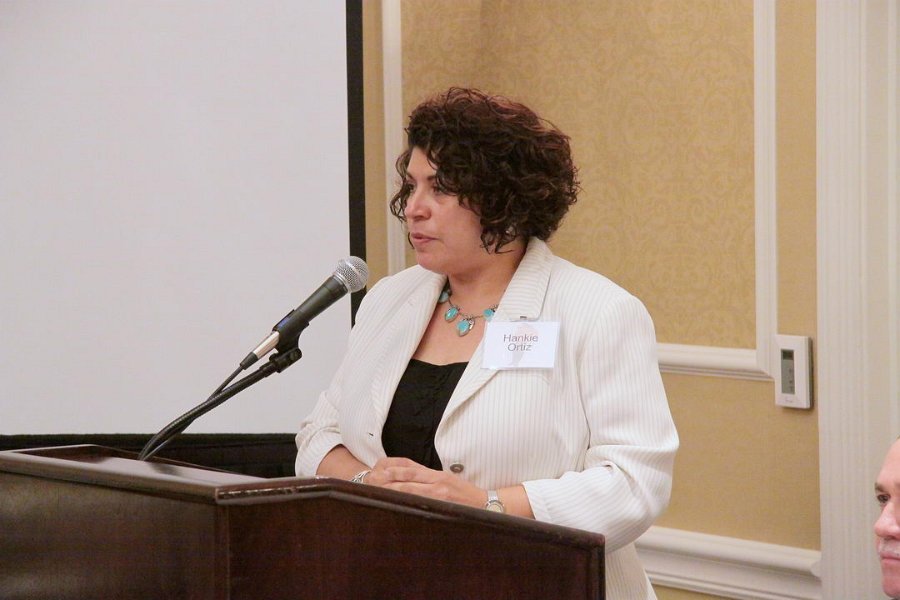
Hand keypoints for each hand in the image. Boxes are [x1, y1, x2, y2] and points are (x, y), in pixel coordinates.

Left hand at [366, 456, 485, 508]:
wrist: (484, 504)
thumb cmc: (465, 495)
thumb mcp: (448, 481)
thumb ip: (429, 479)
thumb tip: (408, 479)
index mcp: (437, 474)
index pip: (411, 467)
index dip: (393, 469)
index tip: (379, 471)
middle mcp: (437, 480)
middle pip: (407, 477)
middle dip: (388, 479)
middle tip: (371, 481)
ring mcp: (439, 492)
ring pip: (410, 489)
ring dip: (392, 490)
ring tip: (377, 491)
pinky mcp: (442, 503)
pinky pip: (420, 502)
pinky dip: (406, 502)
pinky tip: (395, 505)